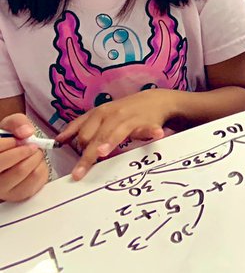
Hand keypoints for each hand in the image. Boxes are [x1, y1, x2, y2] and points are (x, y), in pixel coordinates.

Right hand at [0, 114, 48, 201]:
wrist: (12, 156)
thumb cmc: (8, 142)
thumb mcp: (10, 126)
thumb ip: (17, 122)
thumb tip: (27, 133)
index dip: (12, 143)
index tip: (19, 139)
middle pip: (15, 167)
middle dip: (27, 151)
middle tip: (32, 146)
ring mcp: (3, 190)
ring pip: (25, 172)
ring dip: (35, 158)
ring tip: (32, 153)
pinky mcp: (17, 194)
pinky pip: (36, 179)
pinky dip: (41, 167)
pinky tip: (34, 163)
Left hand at [56, 90, 173, 179]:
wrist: (156, 100)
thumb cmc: (125, 110)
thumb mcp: (101, 113)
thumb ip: (80, 125)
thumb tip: (60, 139)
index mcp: (99, 114)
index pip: (83, 133)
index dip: (76, 150)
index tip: (72, 168)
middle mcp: (112, 115)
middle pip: (95, 137)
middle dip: (88, 154)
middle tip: (81, 172)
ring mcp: (130, 118)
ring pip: (116, 133)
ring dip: (110, 141)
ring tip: (103, 151)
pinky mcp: (148, 122)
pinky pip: (149, 128)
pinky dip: (151, 132)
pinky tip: (156, 134)